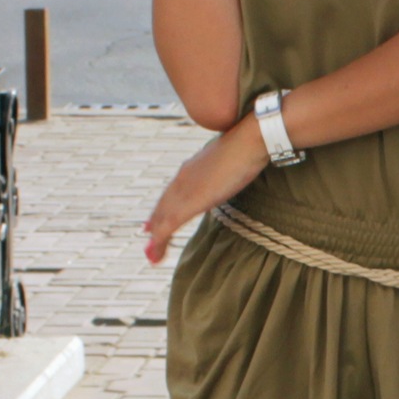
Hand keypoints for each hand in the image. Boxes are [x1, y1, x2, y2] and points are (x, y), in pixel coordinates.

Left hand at [143, 111, 269, 263]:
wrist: (248, 142)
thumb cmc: (247, 148)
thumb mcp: (230, 163)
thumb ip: (223, 172)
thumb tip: (230, 175)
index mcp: (190, 169)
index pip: (171, 194)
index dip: (162, 211)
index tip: (153, 224)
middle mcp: (182, 179)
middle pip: (163, 207)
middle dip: (155, 227)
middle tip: (150, 247)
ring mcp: (184, 190)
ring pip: (163, 218)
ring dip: (157, 239)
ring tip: (153, 257)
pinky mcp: (190, 201)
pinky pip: (170, 224)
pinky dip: (161, 239)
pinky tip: (157, 252)